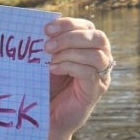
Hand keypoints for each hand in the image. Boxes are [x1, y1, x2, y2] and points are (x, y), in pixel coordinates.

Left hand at [44, 17, 112, 138]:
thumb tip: (37, 28)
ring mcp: (101, 75)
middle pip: (98, 37)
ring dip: (70, 53)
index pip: (87, 26)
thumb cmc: (46, 84)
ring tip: (49, 60)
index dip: (68, 24)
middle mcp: (101, 58)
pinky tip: (54, 70)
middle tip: (47, 46)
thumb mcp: (46, 60)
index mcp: (89, 46)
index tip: (46, 29)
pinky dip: (70, 67)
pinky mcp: (96, 90)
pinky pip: (90, 73)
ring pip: (96, 55)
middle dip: (70, 37)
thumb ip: (48, 45)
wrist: (47, 115)